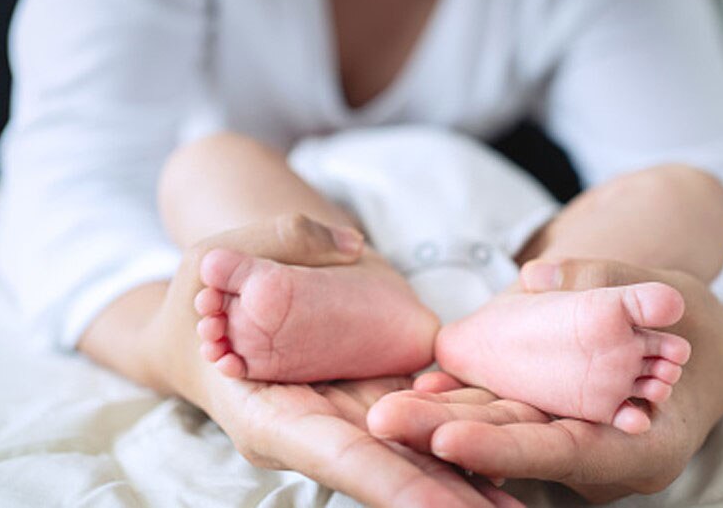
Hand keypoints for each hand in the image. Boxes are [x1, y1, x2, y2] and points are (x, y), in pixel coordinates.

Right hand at [144, 214, 520, 506]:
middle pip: (389, 471)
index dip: (393, 483)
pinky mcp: (370, 397)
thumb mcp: (213, 255)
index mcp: (269, 413)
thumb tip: (352, 248)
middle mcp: (314, 429)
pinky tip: (503, 465)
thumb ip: (281, 241)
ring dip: (464, 482)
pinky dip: (457, 445)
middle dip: (446, 498)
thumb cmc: (199, 289)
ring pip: (411, 456)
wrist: (203, 311)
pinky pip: (417, 425)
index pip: (339, 456)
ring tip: (523, 505)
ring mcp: (346, 417)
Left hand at [369, 259, 722, 501]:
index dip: (504, 449)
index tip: (447, 439)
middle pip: (518, 450)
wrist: (695, 340)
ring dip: (443, 423)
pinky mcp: (551, 417)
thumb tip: (535, 274)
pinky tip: (421, 391)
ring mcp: (573, 438)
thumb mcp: (668, 292)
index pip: (564, 452)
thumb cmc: (689, 318)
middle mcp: (601, 456)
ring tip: (385, 411)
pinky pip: (505, 415)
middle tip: (385, 419)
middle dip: (448, 436)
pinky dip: (465, 405)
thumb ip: (608, 281)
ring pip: (503, 434)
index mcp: (642, 445)